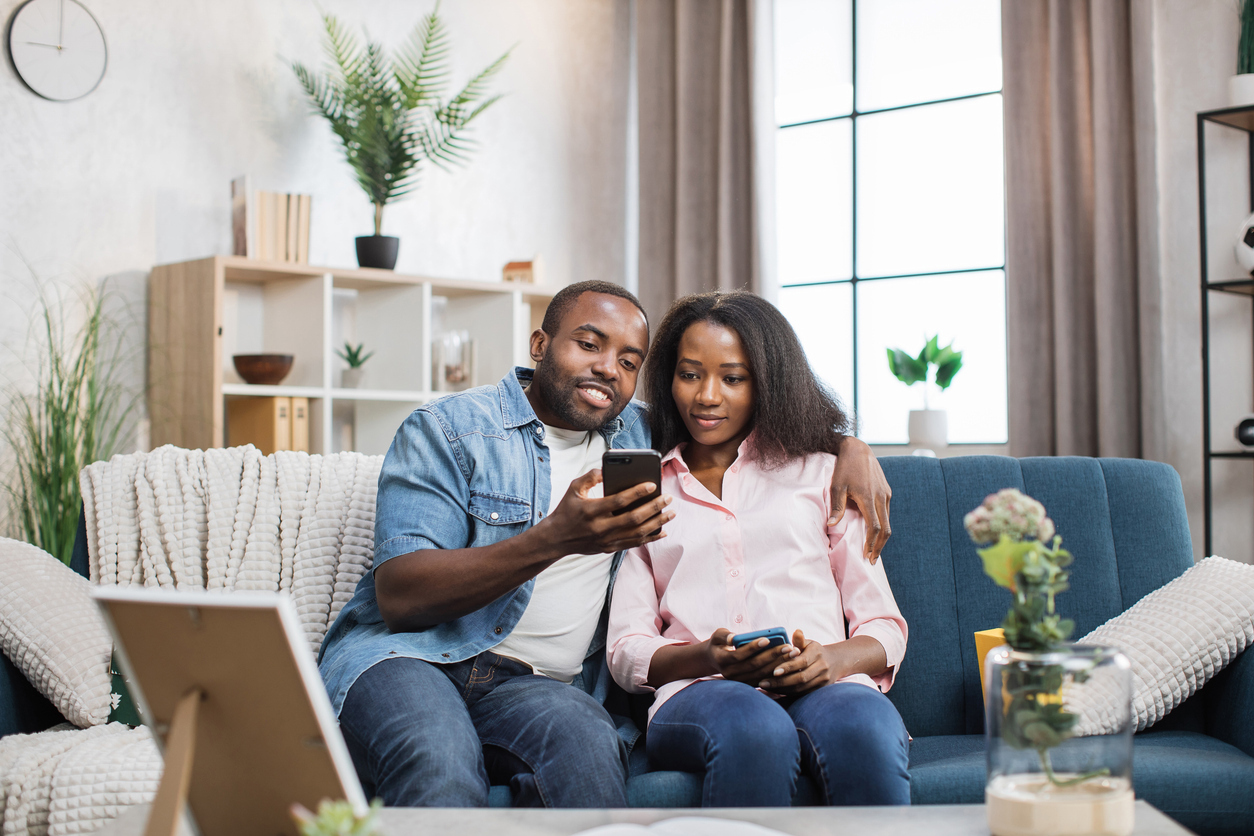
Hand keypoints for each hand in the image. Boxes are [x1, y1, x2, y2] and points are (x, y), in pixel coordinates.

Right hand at [542, 469, 674, 554]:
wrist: (556, 539)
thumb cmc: (567, 510)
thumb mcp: (573, 489)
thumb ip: (589, 477)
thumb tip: (606, 470)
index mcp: (591, 510)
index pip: (619, 501)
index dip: (637, 492)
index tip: (652, 485)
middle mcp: (600, 527)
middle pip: (633, 518)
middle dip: (653, 507)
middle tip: (668, 498)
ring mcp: (606, 540)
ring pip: (637, 533)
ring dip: (657, 523)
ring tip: (671, 513)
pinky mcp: (609, 548)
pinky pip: (634, 544)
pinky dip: (650, 538)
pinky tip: (662, 531)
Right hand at [704, 628, 796, 685]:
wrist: (715, 660)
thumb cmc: (719, 643)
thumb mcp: (717, 636)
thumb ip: (724, 635)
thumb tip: (733, 638)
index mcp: (722, 660)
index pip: (739, 655)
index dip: (752, 647)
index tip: (767, 639)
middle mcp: (730, 673)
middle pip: (754, 665)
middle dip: (773, 655)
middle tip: (789, 646)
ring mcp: (740, 681)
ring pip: (762, 673)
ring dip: (779, 663)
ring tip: (792, 652)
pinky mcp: (748, 684)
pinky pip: (765, 678)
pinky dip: (777, 671)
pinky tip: (789, 662)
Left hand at [756, 629, 840, 695]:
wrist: (835, 662)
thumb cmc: (814, 650)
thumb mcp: (808, 643)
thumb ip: (800, 640)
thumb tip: (796, 632)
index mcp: (817, 653)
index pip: (802, 662)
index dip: (788, 667)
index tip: (773, 671)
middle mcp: (822, 667)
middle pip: (801, 677)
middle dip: (781, 681)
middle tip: (763, 683)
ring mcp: (823, 679)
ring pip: (801, 688)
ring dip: (783, 689)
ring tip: (766, 688)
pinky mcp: (821, 689)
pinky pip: (803, 693)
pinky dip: (789, 693)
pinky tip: (775, 691)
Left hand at [828, 436, 891, 562]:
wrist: (857, 449)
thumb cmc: (844, 468)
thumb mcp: (837, 486)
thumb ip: (836, 507)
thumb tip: (831, 525)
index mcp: (868, 498)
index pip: (875, 528)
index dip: (872, 544)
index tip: (866, 556)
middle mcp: (881, 497)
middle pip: (886, 529)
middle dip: (879, 546)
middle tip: (872, 559)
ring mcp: (885, 494)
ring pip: (888, 521)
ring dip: (881, 536)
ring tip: (873, 549)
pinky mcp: (886, 491)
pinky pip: (886, 512)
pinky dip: (882, 524)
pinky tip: (874, 531)